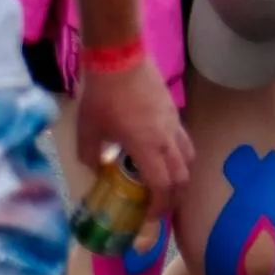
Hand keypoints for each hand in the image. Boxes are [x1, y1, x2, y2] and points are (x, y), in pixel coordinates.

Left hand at [74, 52, 192, 201]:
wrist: (119, 57)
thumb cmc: (101, 94)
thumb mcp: (86, 127)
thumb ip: (89, 153)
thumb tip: (94, 168)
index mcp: (148, 148)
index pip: (164, 187)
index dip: (160, 207)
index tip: (150, 216)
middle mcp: (168, 140)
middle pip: (182, 178)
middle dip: (174, 197)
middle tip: (160, 204)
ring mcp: (174, 124)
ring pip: (188, 159)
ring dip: (180, 176)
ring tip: (164, 180)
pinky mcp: (174, 111)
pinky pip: (183, 140)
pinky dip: (178, 154)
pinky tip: (160, 150)